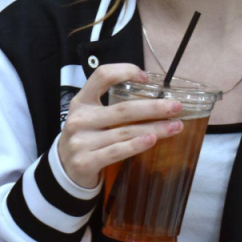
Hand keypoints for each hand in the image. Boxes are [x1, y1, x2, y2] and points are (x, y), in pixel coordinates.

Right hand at [57, 63, 187, 188]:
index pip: (102, 76)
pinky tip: (152, 141)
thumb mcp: (90, 115)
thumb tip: (154, 98)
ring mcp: (81, 141)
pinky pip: (116, 152)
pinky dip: (136, 145)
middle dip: (153, 107)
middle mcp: (80, 119)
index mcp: (82, 101)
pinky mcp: (85, 161)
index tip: (146, 78)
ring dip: (154, 129)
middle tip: (176, 107)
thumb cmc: (86, 137)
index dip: (125, 71)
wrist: (64, 169)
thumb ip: (112, 106)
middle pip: (122, 110)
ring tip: (175, 127)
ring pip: (124, 132)